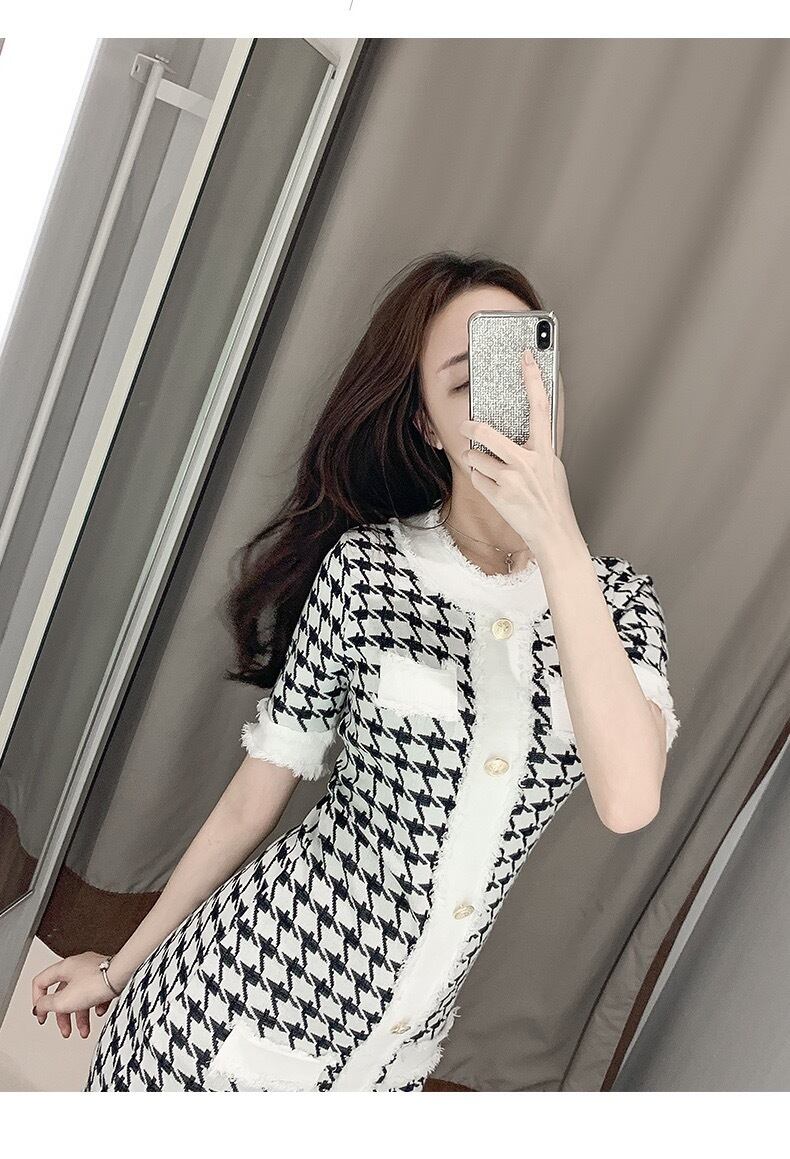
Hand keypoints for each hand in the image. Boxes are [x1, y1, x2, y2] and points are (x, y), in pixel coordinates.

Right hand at [31, 951, 118, 1038]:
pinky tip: (100, 1011)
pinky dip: (96, 1005)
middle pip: (63, 994)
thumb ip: (47, 1005)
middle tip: (66, 1031)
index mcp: (64, 968)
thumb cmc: (97, 982)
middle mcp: (78, 966)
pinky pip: (97, 993)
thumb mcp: (64, 999)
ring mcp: (94, 970)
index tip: (42, 1016)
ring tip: (85, 1031)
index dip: (37, 1001)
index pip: (41, 982)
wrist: (124, 975)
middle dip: (64, 1016)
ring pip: (81, 996)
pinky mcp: (107, 976)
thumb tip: (39, 1007)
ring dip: (81, 1017)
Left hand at [458, 347, 583, 560]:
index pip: (540, 406)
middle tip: (465, 425)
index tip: (526, 356)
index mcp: (545, 450)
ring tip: (486, 468)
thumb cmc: (553, 501)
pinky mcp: (497, 495)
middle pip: (488, 433)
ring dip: (475, 460)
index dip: (533, 378)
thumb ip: (538, 449)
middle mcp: (527, 462)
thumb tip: (524, 431)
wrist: (553, 534)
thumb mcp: (553, 468)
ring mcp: (510, 479)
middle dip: (472, 428)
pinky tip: (492, 487)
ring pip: (475, 457)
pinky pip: (475, 478)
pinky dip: (479, 480)